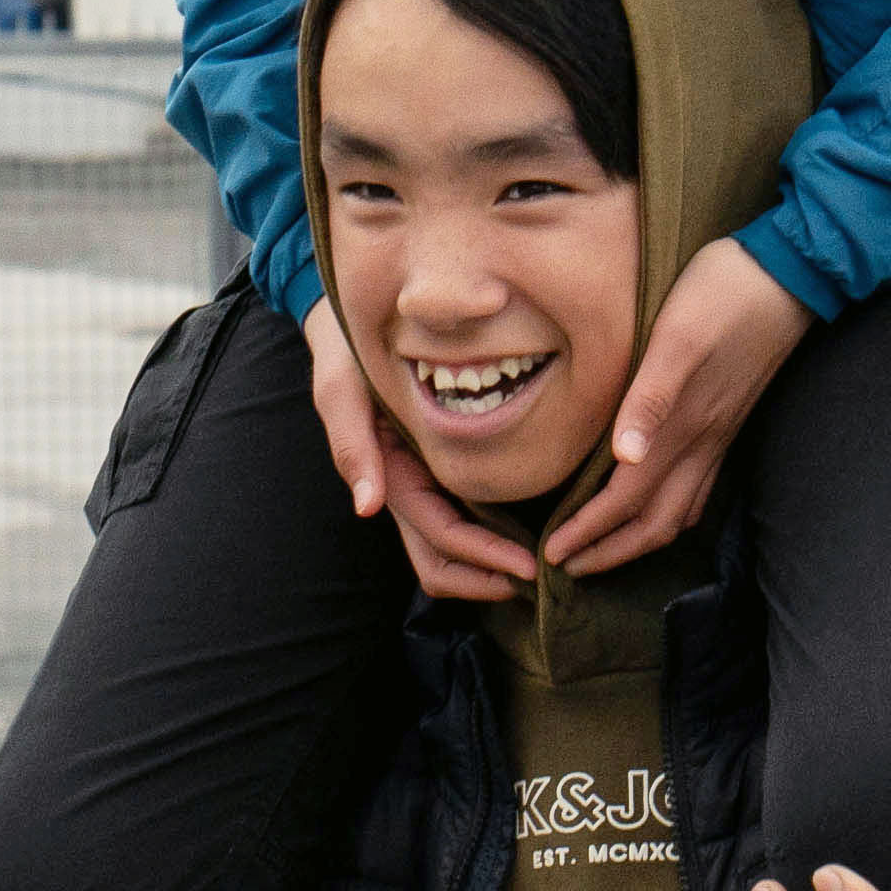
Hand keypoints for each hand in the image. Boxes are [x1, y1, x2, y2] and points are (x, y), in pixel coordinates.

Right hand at [305, 299, 532, 604]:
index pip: (438, 537)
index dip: (480, 558)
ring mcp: (427, 478)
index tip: (529, 568)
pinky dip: (499, 532)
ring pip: (457, 546)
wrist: (359, 312)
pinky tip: (542, 528)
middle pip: (444, 560)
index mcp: (390, 477)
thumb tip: (367, 508)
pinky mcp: (448, 461)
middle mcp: (409, 487)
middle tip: (544, 578)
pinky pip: (475, 510)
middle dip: (488, 578)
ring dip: (493, 566)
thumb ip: (352, 444)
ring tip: (547, 566)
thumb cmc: (347, 348)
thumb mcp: (343, 388)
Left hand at [546, 237, 811, 577]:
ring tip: (604, 549)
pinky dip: (671, 515)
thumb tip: (624, 458)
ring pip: (680, 512)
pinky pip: (699, 490)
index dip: (589, 532)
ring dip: (639, 540)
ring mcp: (720, 436)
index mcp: (682, 424)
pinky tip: (656, 507)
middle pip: (655, 523)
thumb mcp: (676, 337)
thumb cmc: (722, 294)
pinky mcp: (729, 424)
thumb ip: (649, 398)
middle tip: (569, 567)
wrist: (789, 276)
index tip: (554, 554)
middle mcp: (703, 442)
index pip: (626, 499)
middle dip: (611, 552)